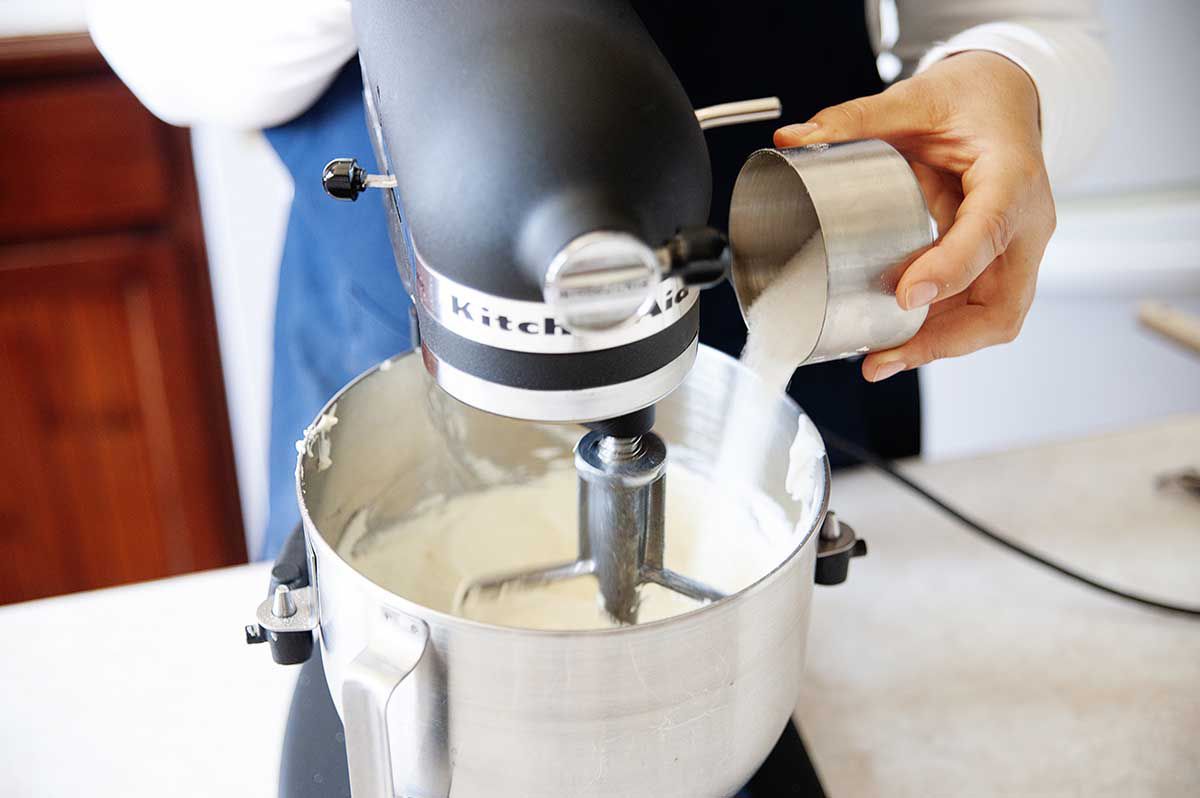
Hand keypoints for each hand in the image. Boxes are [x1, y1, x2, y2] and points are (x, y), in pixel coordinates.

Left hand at [774, 51, 1054, 381]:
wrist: (1008, 94)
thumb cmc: (976, 96)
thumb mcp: (917, 97)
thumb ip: (857, 119)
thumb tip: (795, 138)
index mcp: (1013, 174)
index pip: (990, 229)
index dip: (950, 269)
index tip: (904, 295)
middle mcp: (1026, 221)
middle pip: (1003, 302)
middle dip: (947, 338)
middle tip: (886, 352)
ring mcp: (1016, 248)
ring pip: (993, 317)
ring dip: (939, 344)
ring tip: (881, 358)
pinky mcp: (998, 263)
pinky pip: (977, 309)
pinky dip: (940, 332)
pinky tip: (896, 341)